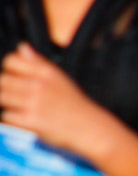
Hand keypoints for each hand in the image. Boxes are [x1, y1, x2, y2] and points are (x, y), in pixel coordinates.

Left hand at [0, 42, 114, 154]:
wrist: (90, 129)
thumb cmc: (75, 105)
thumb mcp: (60, 78)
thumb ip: (38, 62)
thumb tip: (22, 47)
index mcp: (46, 72)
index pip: (11, 60)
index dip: (10, 71)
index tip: (18, 81)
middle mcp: (39, 84)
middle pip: (3, 80)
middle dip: (8, 90)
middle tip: (21, 100)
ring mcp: (34, 102)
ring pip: (3, 98)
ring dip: (10, 106)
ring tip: (24, 111)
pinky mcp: (32, 120)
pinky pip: (8, 117)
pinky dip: (14, 122)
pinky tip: (27, 123)